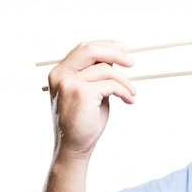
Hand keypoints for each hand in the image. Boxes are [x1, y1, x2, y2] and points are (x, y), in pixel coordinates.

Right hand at [47, 40, 135, 160]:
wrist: (74, 146)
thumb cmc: (83, 122)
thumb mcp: (89, 93)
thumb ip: (96, 76)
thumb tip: (115, 60)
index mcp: (60, 73)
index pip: (83, 48)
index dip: (104, 45)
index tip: (122, 47)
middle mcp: (61, 75)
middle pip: (91, 50)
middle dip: (115, 53)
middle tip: (131, 62)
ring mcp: (69, 83)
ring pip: (105, 70)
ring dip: (124, 81)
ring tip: (132, 93)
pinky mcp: (82, 93)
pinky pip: (111, 85)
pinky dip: (124, 91)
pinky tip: (129, 100)